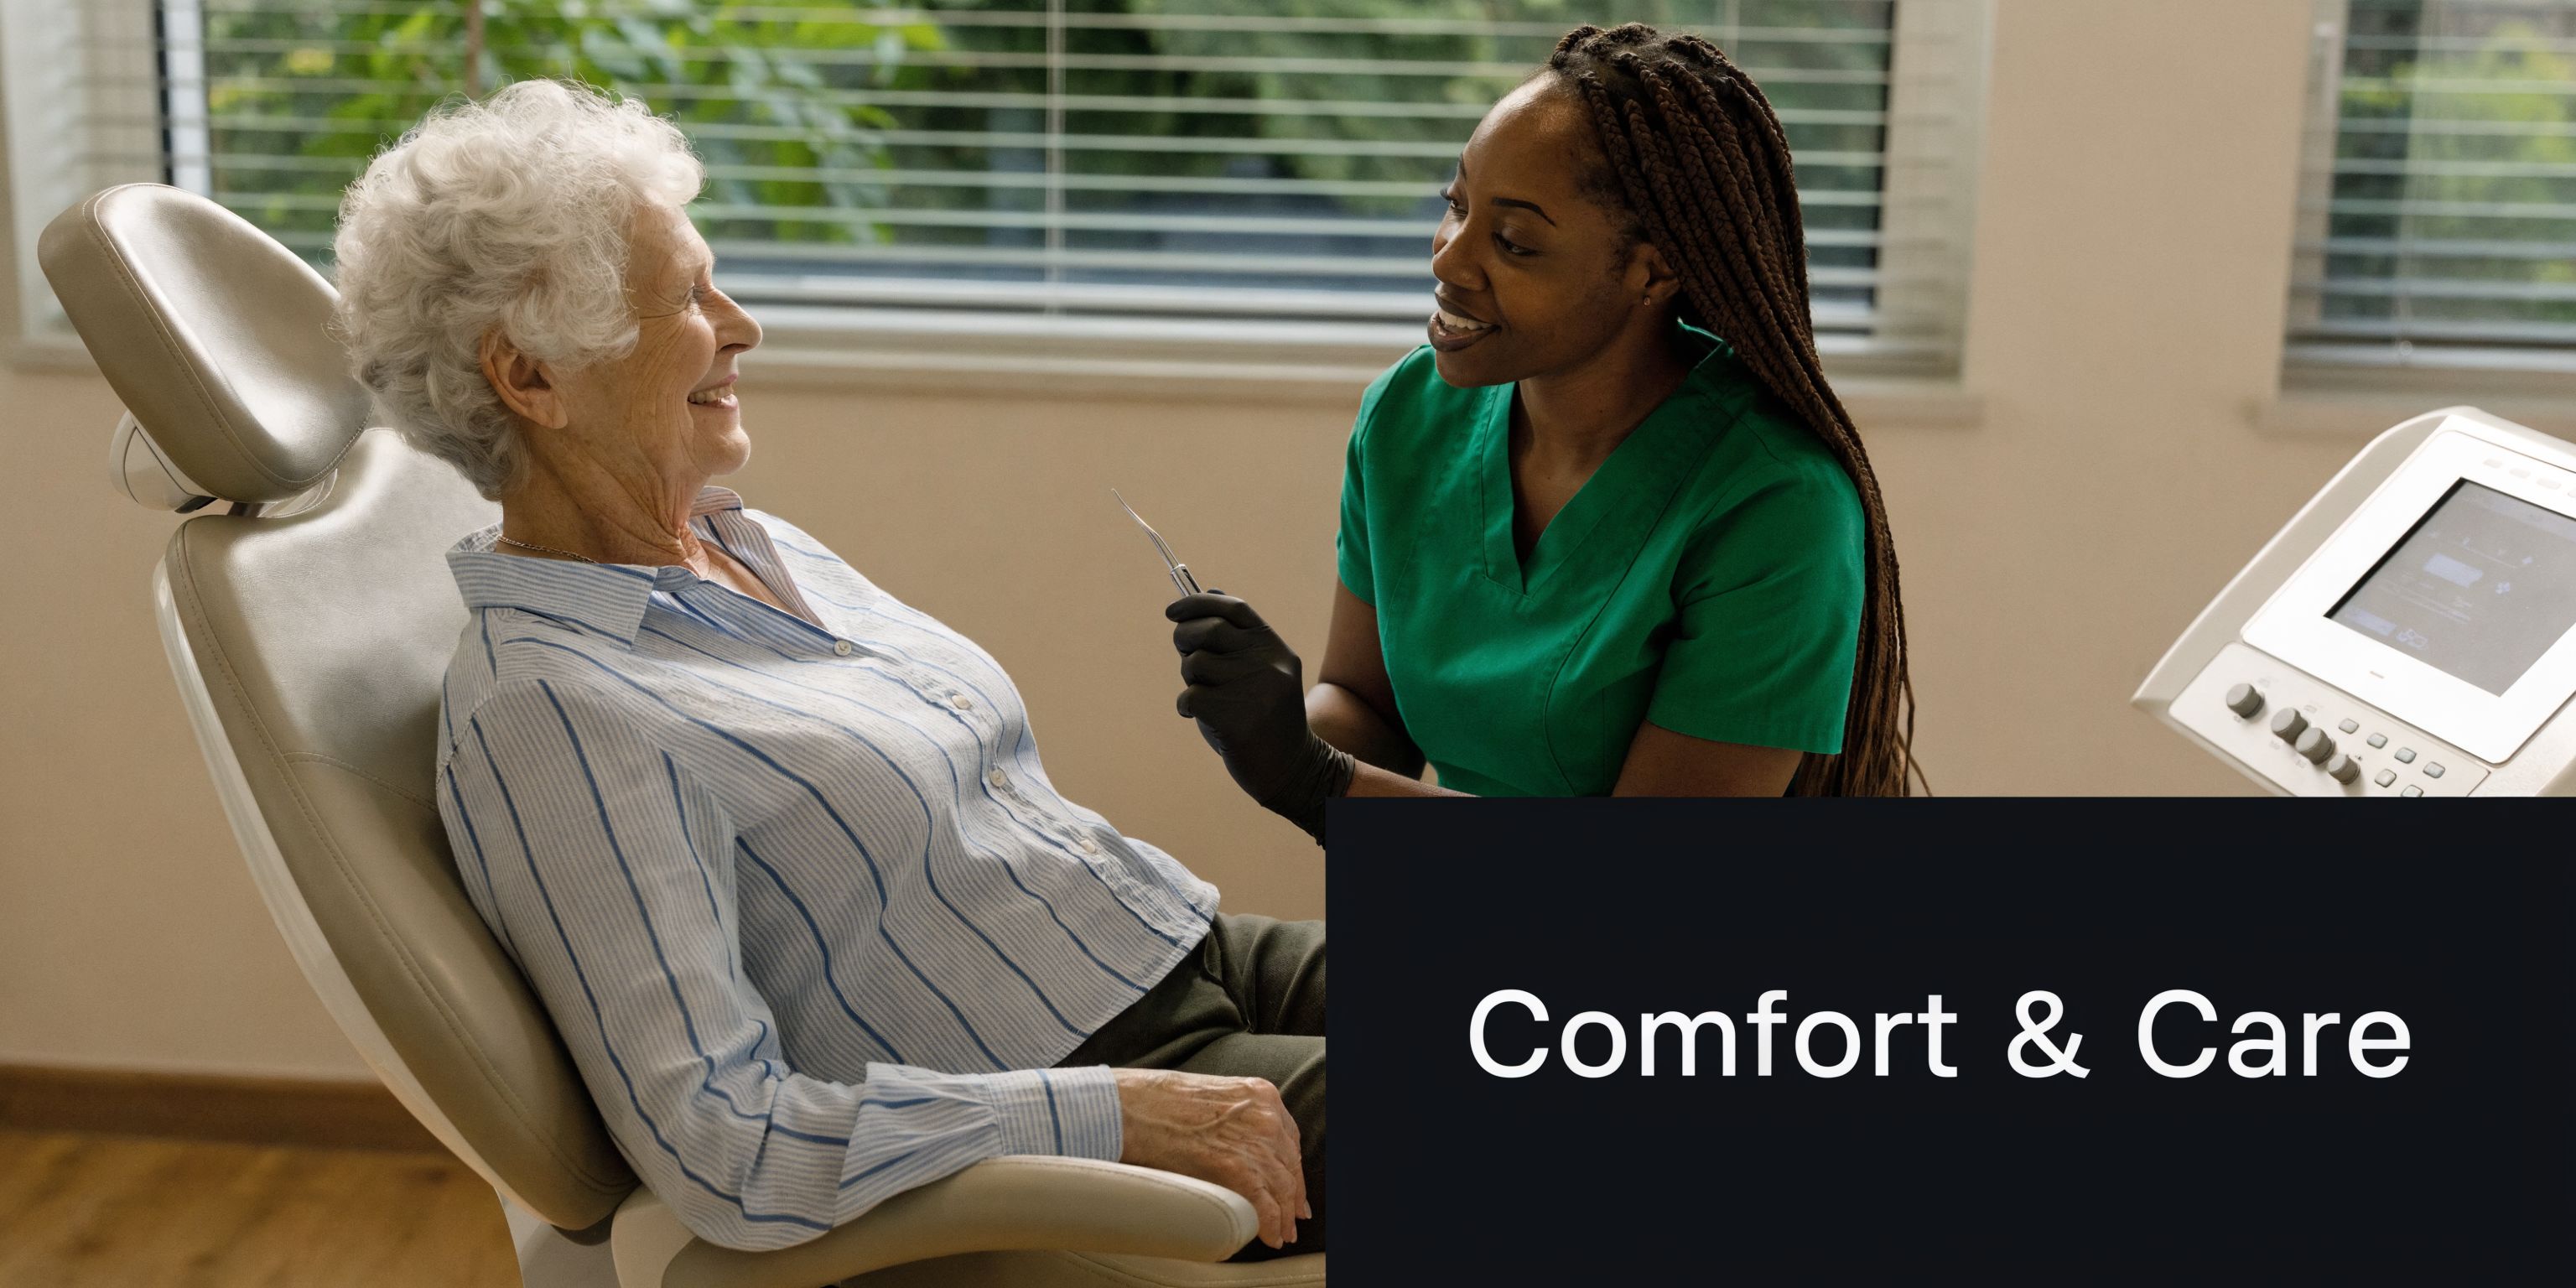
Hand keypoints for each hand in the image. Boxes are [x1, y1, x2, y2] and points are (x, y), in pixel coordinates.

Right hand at [1113, 1067, 1310, 1249]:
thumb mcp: (1212, 1095)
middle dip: (1292, 1194)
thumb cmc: (1158, 1100)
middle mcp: (1265, 1115)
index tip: (1292, 1184)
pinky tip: (1271, 1236)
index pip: (1288, 1138)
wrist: (1131, 1107)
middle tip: (1294, 1216)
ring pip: (1283, 1187)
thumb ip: (1236, 1117)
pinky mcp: (1238, 1168)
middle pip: (1290, 1164)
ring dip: (1284, 1215)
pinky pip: (1265, 1205)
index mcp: (1260, 1094)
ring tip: (1283, 1232)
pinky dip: (1271, 1225)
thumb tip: (1240, 1148)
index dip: (1292, 1166)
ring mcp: (1255, 1142)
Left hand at [1166, 591, 1353, 842]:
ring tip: (1205, 695)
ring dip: (1189, 678)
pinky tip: (1204, 718)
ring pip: (1195, 663)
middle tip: (1182, 651)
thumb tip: (1204, 593)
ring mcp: (1254, 689)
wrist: (1290, 768)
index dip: (1199, 603)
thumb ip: (1233, 639)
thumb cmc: (1264, 717)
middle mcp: (1268, 663)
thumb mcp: (1259, 671)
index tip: (1172, 611)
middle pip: (1209, 630)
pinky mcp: (1235, 717)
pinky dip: (1186, 706)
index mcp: (1275, 648)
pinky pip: (1190, 696)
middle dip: (1184, 636)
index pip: (1234, 608)